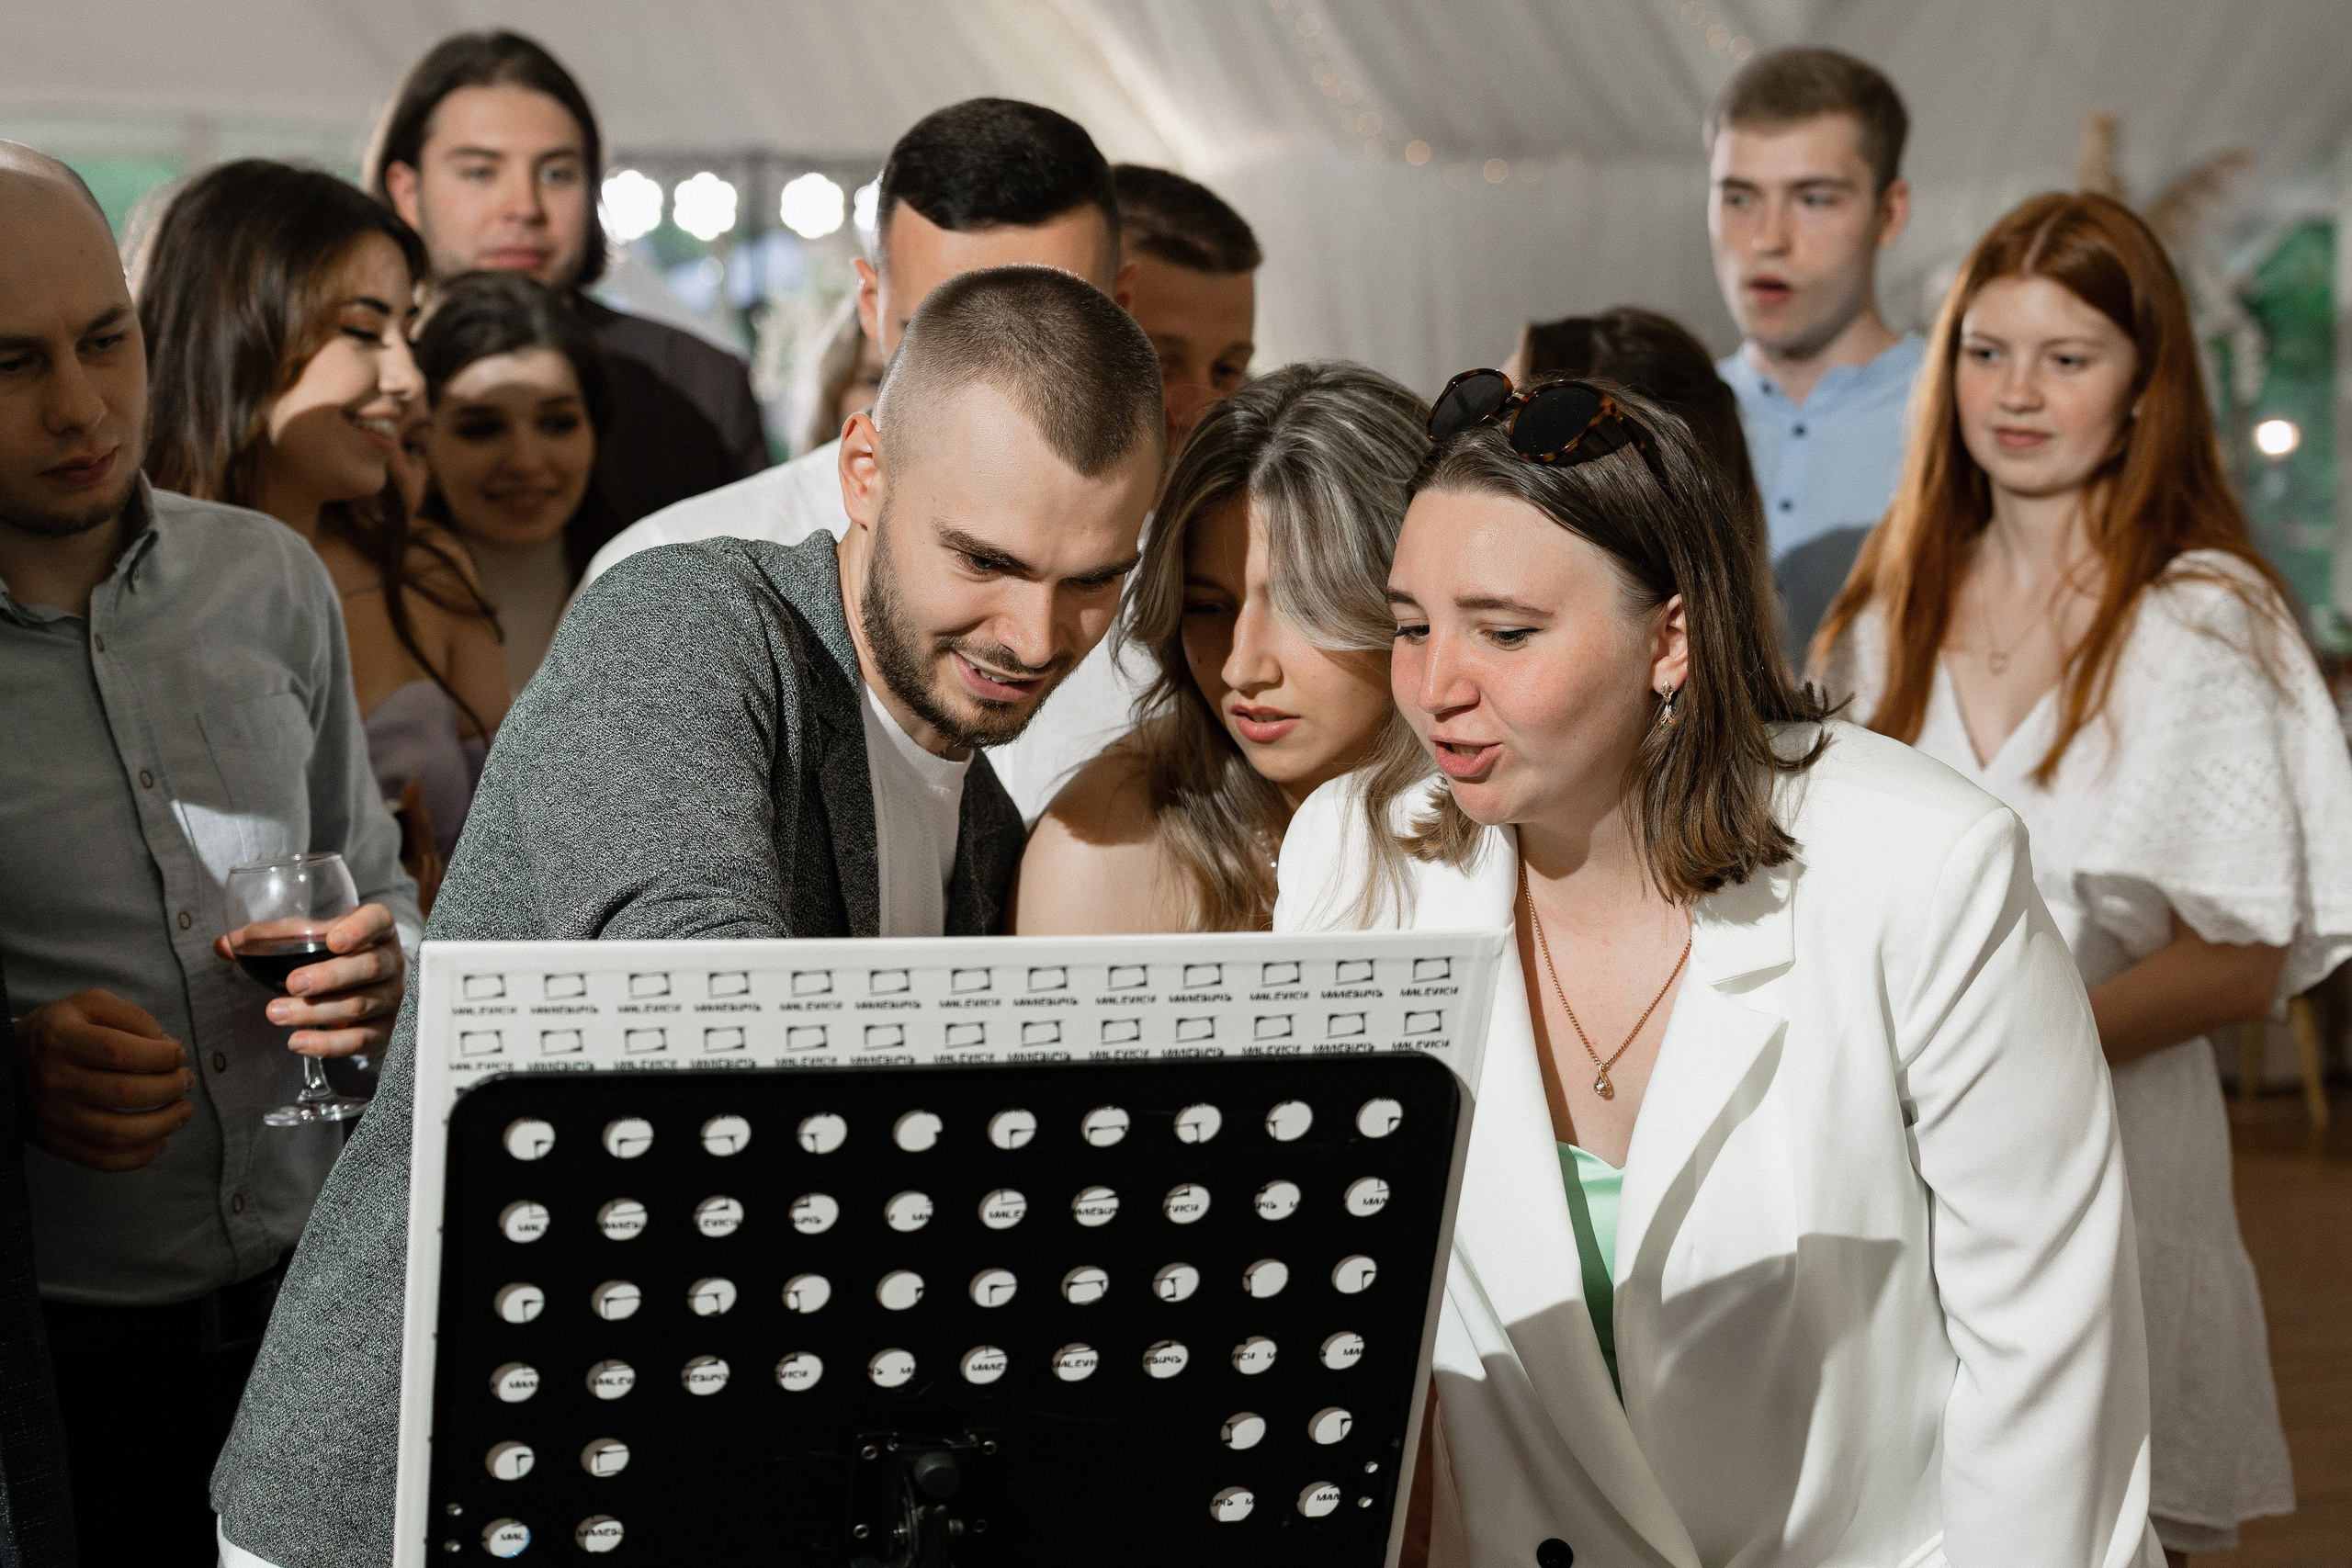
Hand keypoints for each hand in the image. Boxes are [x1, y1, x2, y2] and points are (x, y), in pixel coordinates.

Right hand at [14, 989, 195, 1171]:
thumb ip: (133, 1017)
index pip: (120, 1052)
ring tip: (183, 1111)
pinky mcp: (55, 1142)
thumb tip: (168, 1046)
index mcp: (61, 1039)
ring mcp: (52, 1116)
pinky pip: (103, 1160)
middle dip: (170, 1088)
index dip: (161, 1056)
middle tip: (186, 1081)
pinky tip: (161, 1139)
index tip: (178, 1055)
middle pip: (124, 1094)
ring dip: (164, 1124)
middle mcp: (53, 1079)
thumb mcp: (91, 1005)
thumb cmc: (64, 1030)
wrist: (7, 1063)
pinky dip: (140, 1156)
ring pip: (117, 1133)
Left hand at [215, 901, 406, 1057]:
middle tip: (292, 983)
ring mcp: (390, 998)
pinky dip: (327, 1044)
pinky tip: (298, 1041)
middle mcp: (390, 962)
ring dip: (315, 1011)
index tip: (334, 940)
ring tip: (276, 1013)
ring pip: (359, 1005)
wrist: (368, 989)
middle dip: (329, 977)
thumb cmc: (335, 957)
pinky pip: (359, 1040)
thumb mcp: (312, 939)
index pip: (378, 922)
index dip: (360, 930)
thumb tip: (225, 945)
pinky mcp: (383, 1031)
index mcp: (376, 930)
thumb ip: (272, 939)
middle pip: (368, 967)